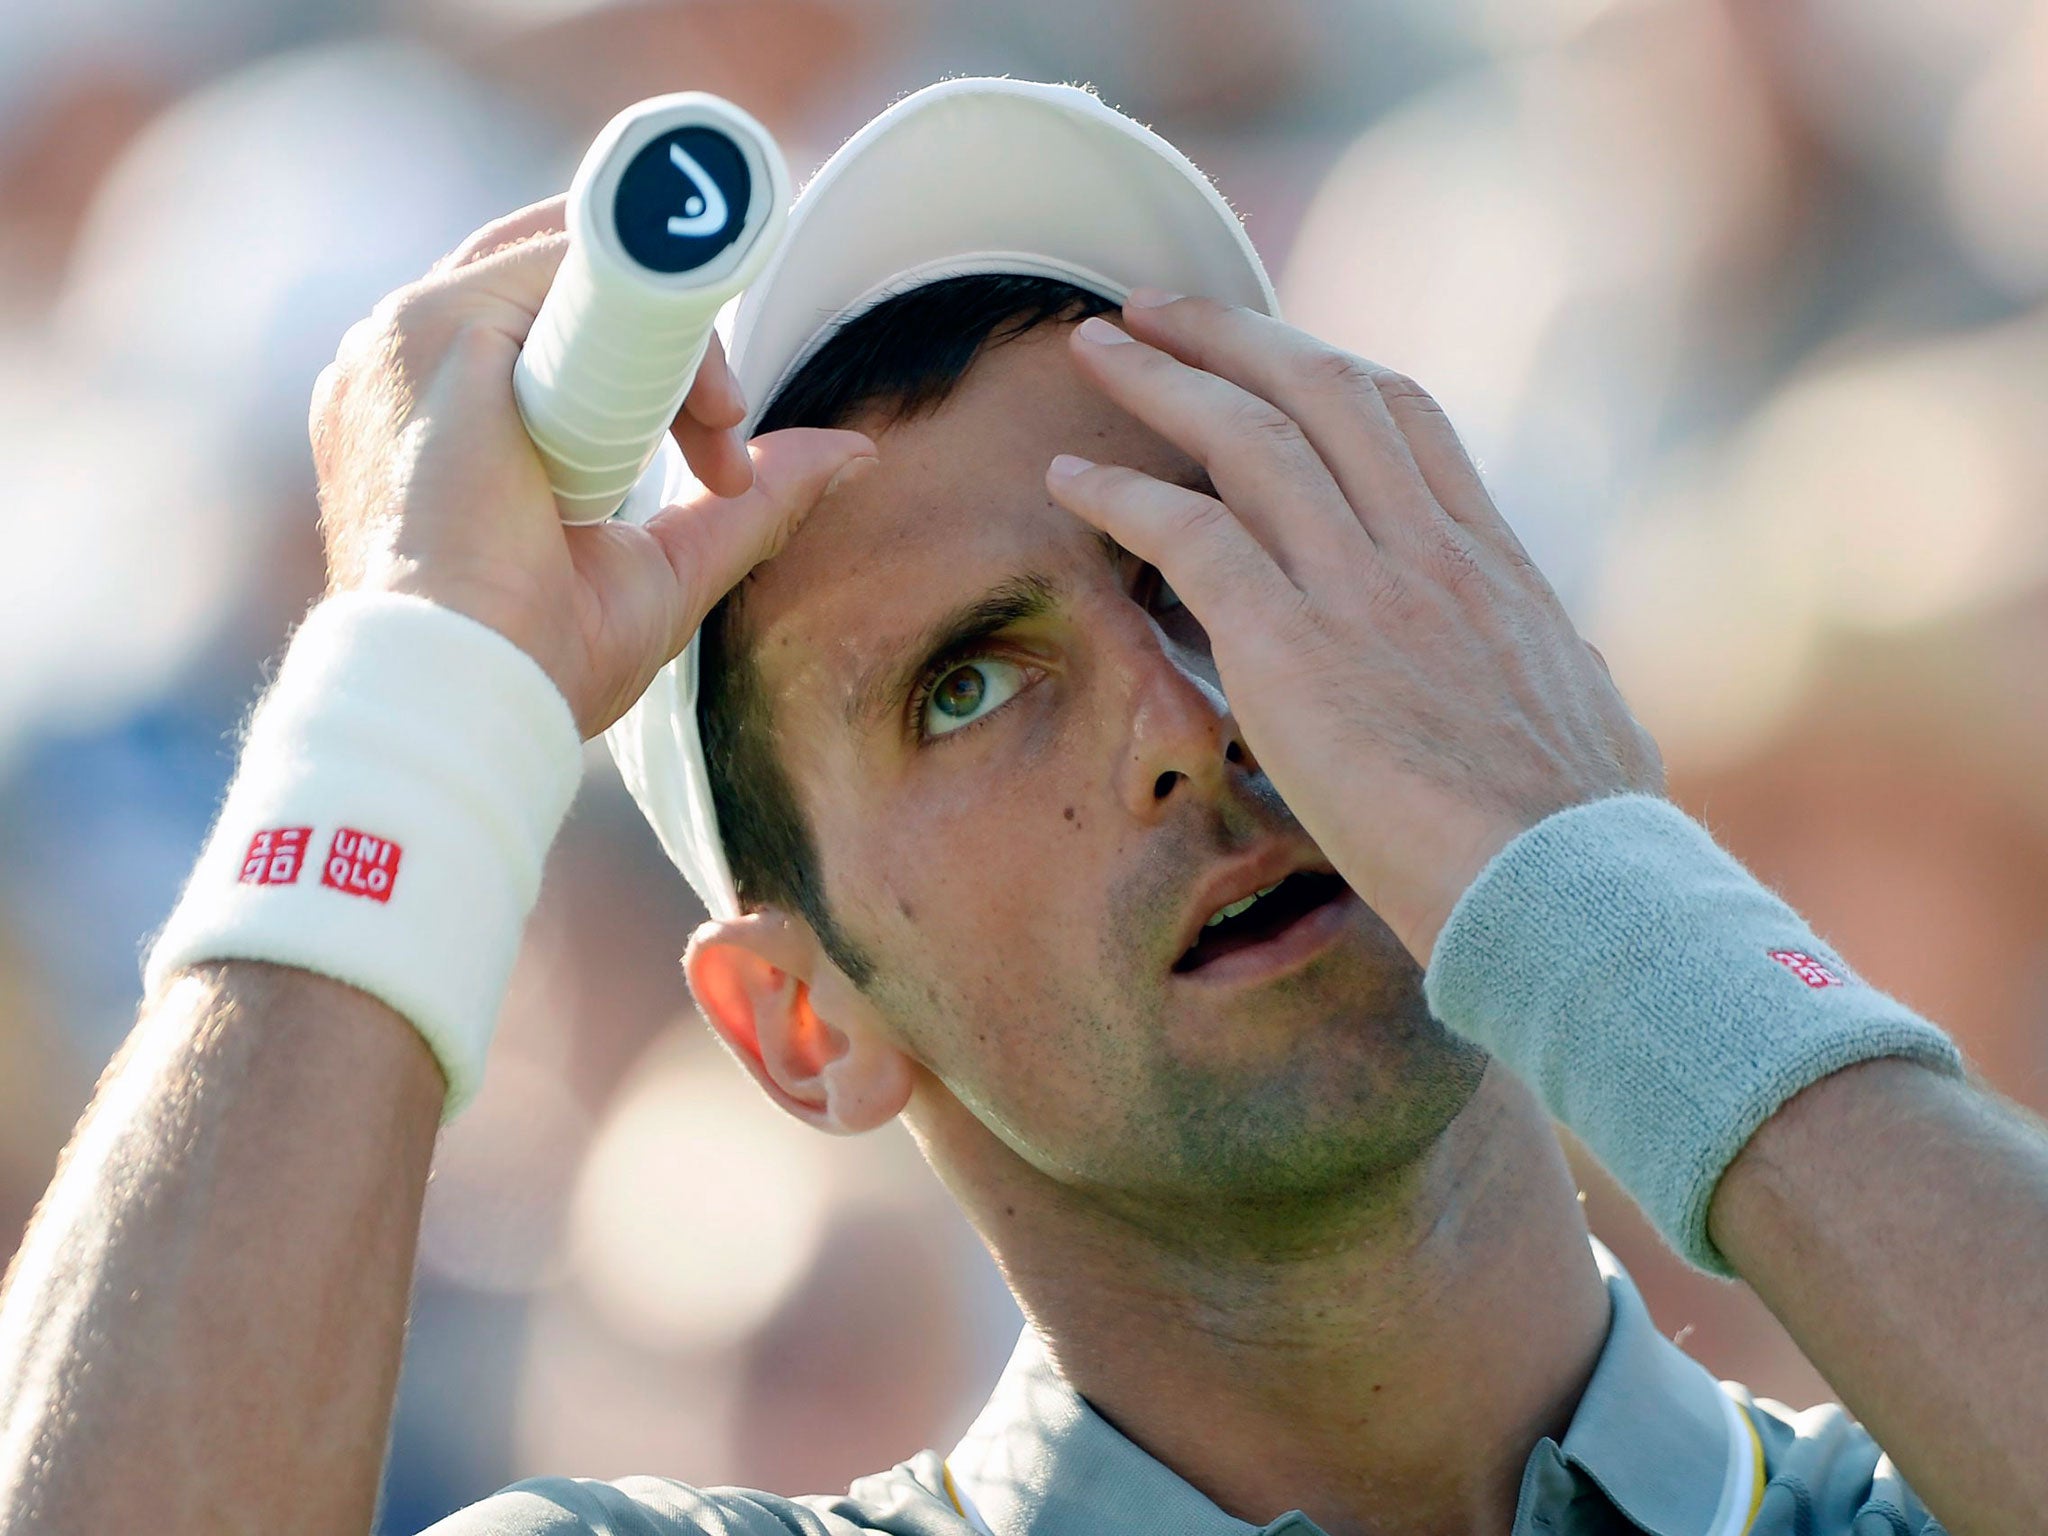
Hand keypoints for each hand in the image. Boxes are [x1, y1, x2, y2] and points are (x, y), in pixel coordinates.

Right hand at [309, 196, 874, 735]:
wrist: (472, 695)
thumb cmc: (541, 655)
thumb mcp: (669, 563)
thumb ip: (754, 500)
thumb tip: (855, 453)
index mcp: (445, 407)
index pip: (554, 313)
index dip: (656, 353)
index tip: (721, 436)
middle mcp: (415, 359)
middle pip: (570, 272)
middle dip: (677, 330)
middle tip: (731, 422)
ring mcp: (413, 337)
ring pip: (583, 262)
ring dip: (680, 341)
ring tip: (719, 433)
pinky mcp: (439, 328)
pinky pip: (573, 262)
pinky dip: (660, 317)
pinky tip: (706, 407)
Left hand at [1047, 294, 1662, 965]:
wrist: (1569, 896)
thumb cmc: (1587, 846)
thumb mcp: (1601, 724)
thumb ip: (1568, 675)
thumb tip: (1577, 660)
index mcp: (1494, 567)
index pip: (1405, 421)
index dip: (1323, 369)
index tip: (1269, 351)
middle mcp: (1429, 554)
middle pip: (1322, 390)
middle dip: (1232, 333)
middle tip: (1158, 307)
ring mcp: (1363, 591)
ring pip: (1249, 437)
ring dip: (1161, 381)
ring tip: (1093, 348)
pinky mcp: (1295, 650)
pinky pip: (1189, 536)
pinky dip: (1121, 495)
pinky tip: (1067, 481)